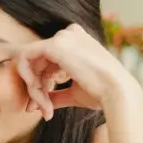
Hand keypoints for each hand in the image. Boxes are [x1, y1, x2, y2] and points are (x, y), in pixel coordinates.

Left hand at [17, 24, 141, 119]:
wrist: (117, 91)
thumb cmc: (101, 93)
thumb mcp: (75, 92)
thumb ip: (56, 94)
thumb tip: (37, 105)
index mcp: (77, 41)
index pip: (49, 60)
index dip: (44, 83)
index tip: (46, 104)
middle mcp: (69, 34)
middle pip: (39, 60)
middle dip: (36, 86)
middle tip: (41, 108)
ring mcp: (62, 37)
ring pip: (31, 61)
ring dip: (33, 87)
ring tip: (44, 107)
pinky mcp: (54, 45)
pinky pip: (25, 58)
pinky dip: (27, 78)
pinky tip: (37, 94)